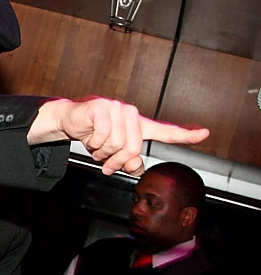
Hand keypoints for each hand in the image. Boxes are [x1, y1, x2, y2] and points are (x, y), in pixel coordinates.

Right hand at [28, 97, 209, 175]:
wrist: (69, 121)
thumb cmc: (93, 136)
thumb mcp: (111, 154)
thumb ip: (127, 162)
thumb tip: (135, 167)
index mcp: (138, 125)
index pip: (165, 131)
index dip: (185, 135)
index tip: (204, 134)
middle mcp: (131, 114)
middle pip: (133, 148)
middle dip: (116, 162)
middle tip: (106, 166)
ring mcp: (116, 108)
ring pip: (117, 144)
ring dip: (101, 153)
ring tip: (95, 148)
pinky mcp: (101, 107)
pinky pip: (103, 136)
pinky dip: (93, 143)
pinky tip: (88, 137)